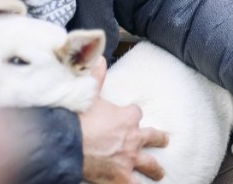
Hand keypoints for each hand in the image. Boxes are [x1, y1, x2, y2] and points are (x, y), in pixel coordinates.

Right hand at [80, 57, 167, 182]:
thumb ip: (96, 78)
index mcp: (127, 117)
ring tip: (159, 172)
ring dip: (155, 169)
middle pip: (151, 137)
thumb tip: (99, 59)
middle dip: (158, 139)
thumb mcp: (89, 95)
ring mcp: (128, 159)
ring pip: (149, 164)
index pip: (136, 113)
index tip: (130, 115)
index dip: (132, 115)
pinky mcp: (120, 177)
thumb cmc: (78, 119)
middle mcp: (133, 138)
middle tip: (164, 140)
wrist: (68, 144)